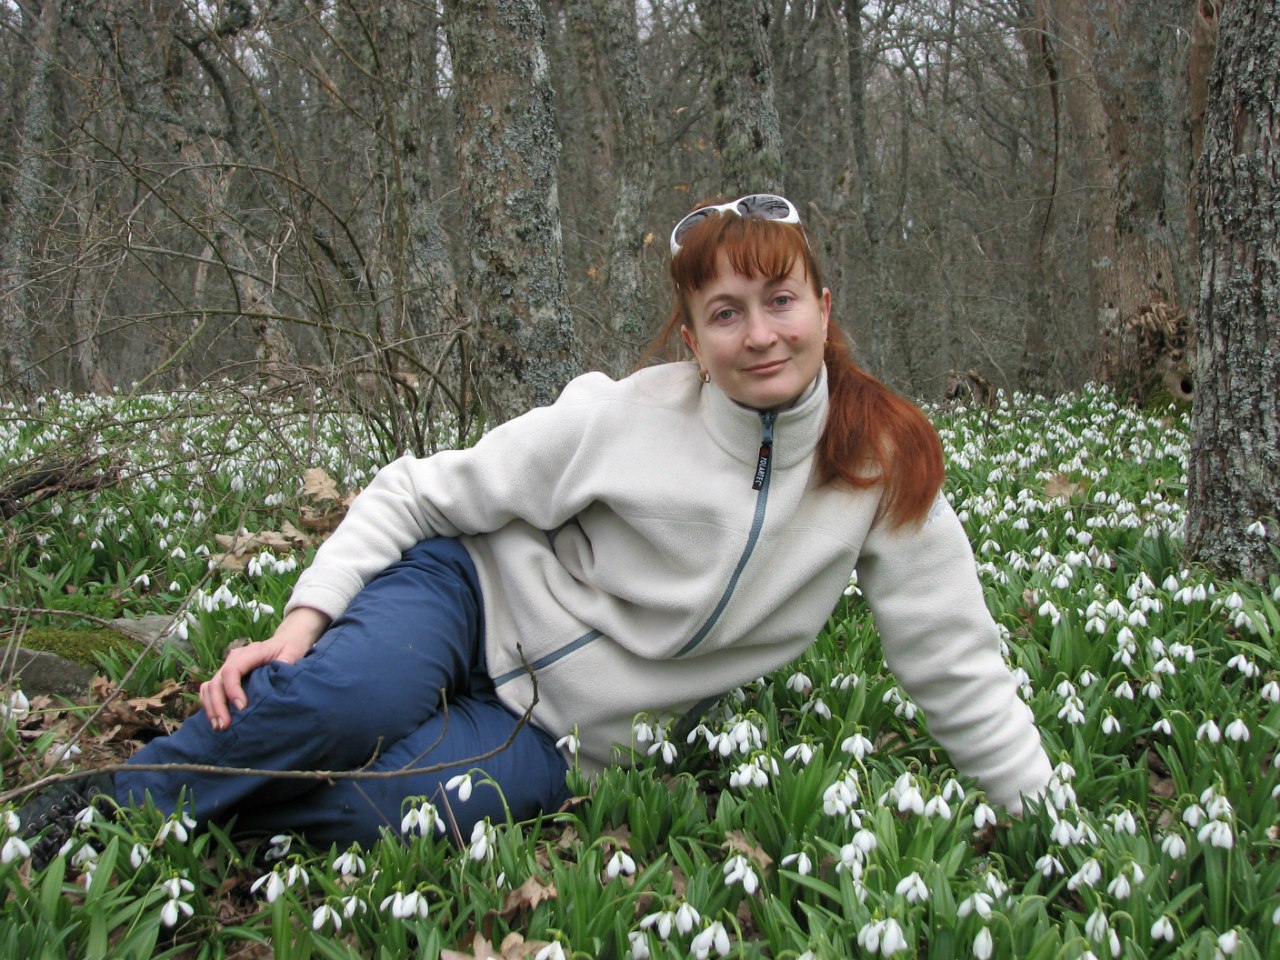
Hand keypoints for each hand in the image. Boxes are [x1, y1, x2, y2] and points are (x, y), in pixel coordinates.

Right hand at [199, 606, 330, 730]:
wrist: (285, 641)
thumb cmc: (290, 649)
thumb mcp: (293, 653)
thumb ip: (286, 662)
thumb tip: (280, 677)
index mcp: (251, 652)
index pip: (232, 670)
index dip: (233, 690)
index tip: (242, 708)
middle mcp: (235, 658)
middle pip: (217, 681)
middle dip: (218, 705)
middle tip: (225, 725)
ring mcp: (228, 666)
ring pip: (209, 686)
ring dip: (211, 708)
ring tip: (219, 727)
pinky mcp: (225, 675)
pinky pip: (209, 689)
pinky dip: (209, 704)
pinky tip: (215, 719)